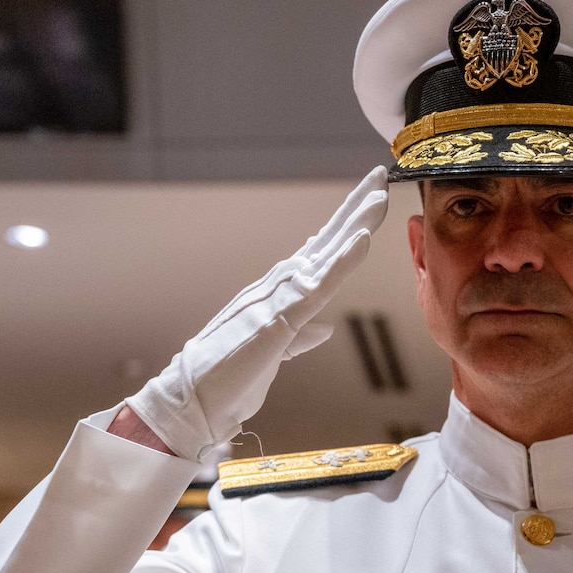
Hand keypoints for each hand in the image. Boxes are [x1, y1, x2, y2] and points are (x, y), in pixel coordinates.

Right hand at [126, 168, 388, 459]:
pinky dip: (344, 258)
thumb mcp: (274, 352)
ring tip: (380, 191)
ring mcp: (280, 295)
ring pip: (327, 251)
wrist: (192, 398)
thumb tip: (324, 330)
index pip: (320, 253)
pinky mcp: (282, 315)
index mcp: (280, 293)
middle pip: (326, 239)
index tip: (366, 202)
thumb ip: (299, 336)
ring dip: (356, 220)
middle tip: (380, 175)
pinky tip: (364, 237)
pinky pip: (322, 282)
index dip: (345, 227)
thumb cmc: (227, 378)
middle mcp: (279, 284)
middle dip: (355, 207)